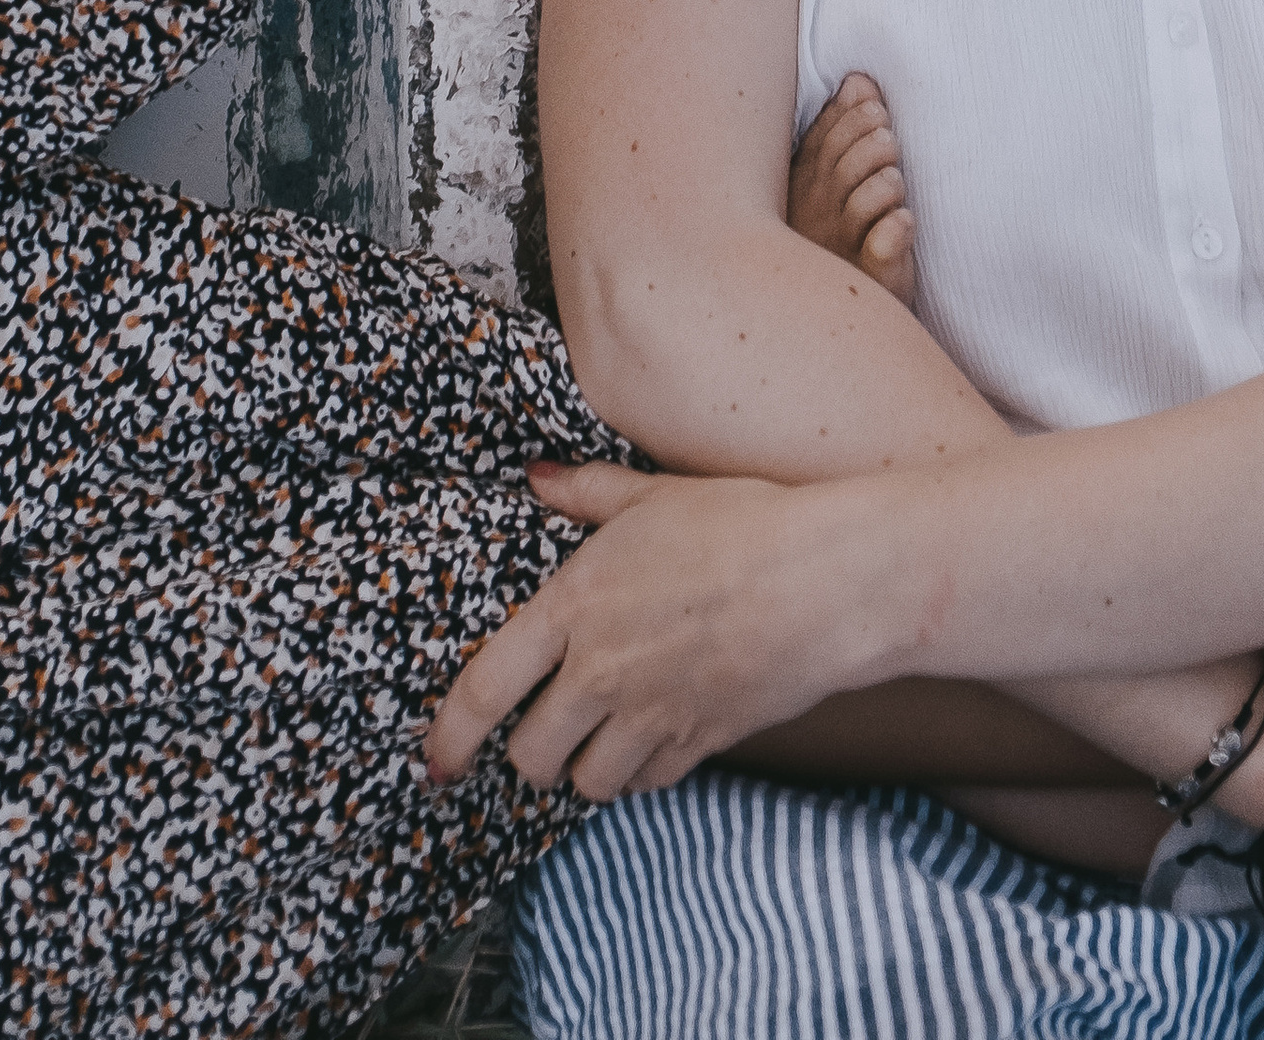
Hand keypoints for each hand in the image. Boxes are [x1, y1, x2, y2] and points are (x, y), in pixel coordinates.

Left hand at [426, 459, 872, 800]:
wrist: (828, 581)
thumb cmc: (740, 523)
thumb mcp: (652, 494)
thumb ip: (585, 492)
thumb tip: (536, 479)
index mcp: (575, 607)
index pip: (487, 689)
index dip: (450, 735)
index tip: (435, 762)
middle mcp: (602, 673)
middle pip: (532, 756)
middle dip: (530, 753)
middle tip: (546, 728)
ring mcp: (652, 716)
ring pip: (588, 783)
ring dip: (586, 768)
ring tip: (599, 735)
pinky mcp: (701, 743)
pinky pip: (649, 783)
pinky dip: (643, 770)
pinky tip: (654, 735)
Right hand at [788, 71, 917, 308]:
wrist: (848, 306)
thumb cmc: (846, 231)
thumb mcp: (839, 177)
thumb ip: (845, 127)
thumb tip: (858, 79)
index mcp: (807, 183)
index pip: (824, 140)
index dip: (851, 117)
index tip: (878, 107)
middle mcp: (819, 212)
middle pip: (842, 165)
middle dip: (870, 141)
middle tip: (890, 136)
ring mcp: (843, 244)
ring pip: (864, 201)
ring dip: (885, 181)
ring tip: (897, 178)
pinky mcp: (873, 272)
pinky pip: (882, 245)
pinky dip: (896, 229)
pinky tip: (905, 219)